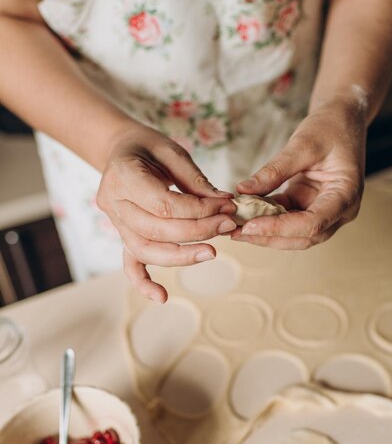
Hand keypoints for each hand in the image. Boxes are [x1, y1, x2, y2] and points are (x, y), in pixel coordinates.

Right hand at [97, 124, 235, 302]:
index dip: (199, 210)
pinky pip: (129, 263)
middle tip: (227, 226)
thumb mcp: (172, 151)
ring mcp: (114, 222)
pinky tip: (162, 297)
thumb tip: (224, 203)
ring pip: (145, 250)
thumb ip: (195, 180)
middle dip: (197, 232)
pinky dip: (143, 282)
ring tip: (211, 253)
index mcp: (122, 175)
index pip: (165, 205)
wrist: (118, 150)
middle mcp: (113, 203)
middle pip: (157, 230)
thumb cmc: (147, 146)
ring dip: (181, 256)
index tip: (227, 206)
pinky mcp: (121, 234)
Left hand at [230, 98, 365, 248]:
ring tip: (235, 227)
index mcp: (346, 195)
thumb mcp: (302, 144)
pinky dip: (266, 219)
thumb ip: (274, 170)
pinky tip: (244, 215)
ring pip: (294, 234)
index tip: (249, 226)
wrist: (342, 119)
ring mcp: (325, 211)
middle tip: (235, 232)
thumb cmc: (330, 127)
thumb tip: (242, 191)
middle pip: (304, 236)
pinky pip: (287, 219)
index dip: (280, 228)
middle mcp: (340, 211)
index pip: (313, 223)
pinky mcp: (309, 206)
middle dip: (269, 236)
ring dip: (265, 232)